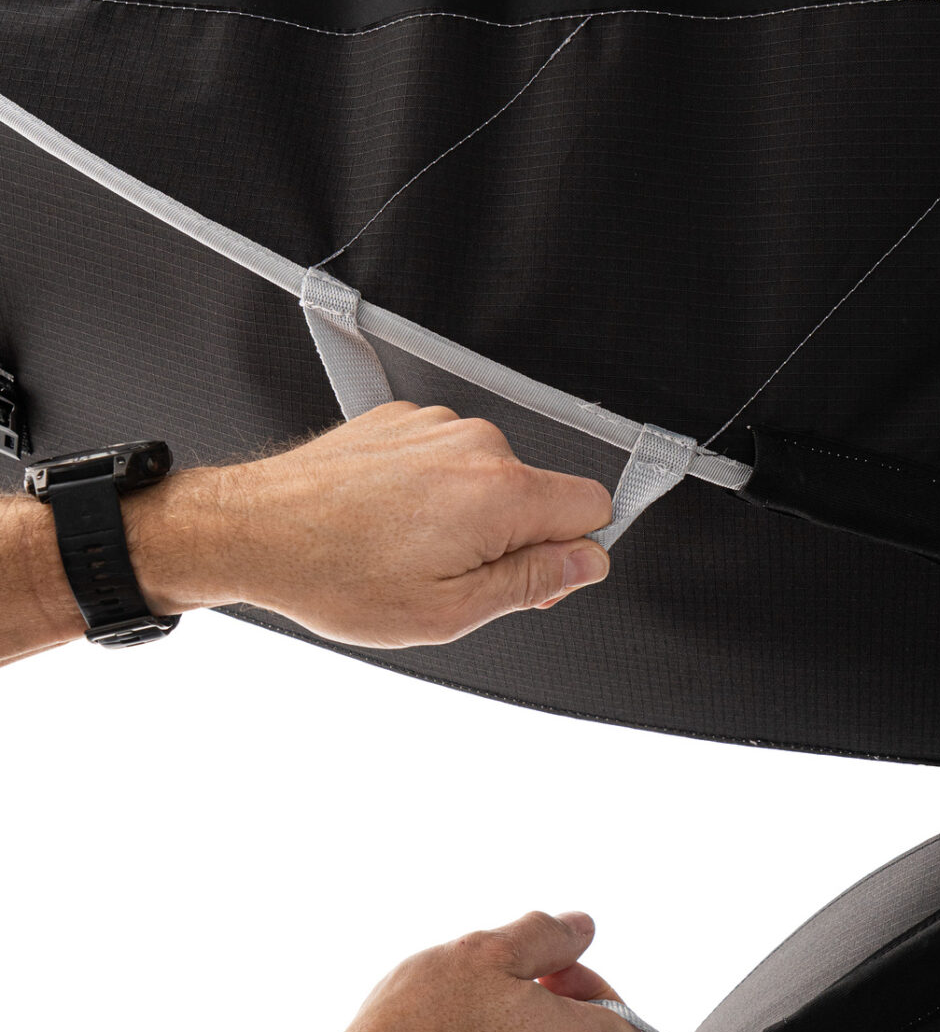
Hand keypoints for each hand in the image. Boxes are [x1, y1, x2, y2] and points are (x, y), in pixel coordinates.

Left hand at [126, 403, 614, 646]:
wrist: (251, 531)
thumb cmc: (336, 574)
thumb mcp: (449, 610)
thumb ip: (532, 583)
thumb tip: (586, 563)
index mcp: (499, 493)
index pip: (594, 507)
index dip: (574, 553)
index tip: (540, 579)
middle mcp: (476, 445)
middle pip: (541, 495)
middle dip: (515, 540)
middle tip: (455, 579)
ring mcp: (437, 426)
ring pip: (493, 480)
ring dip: (469, 518)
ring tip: (409, 551)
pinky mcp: (404, 420)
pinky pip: (449, 461)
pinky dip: (432, 493)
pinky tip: (389, 523)